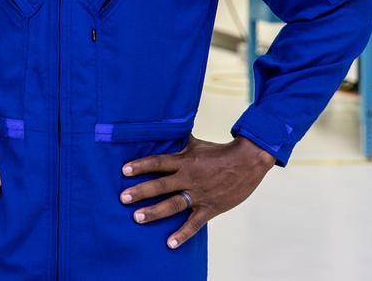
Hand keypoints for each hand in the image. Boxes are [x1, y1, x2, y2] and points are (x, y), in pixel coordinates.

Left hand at [118, 135, 274, 248]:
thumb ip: (177, 142)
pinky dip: (183, 234)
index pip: (158, 162)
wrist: (248, 161)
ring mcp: (199, 194)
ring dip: (155, 212)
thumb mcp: (196, 144)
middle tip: (123, 198)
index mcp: (185, 161)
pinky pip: (194, 224)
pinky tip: (170, 243)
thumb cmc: (219, 152)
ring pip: (173, 205)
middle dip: (141, 192)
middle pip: (161, 185)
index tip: (124, 170)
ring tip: (137, 218)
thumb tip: (160, 129)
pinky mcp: (210, 208)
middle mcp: (189, 178)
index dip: (141, 166)